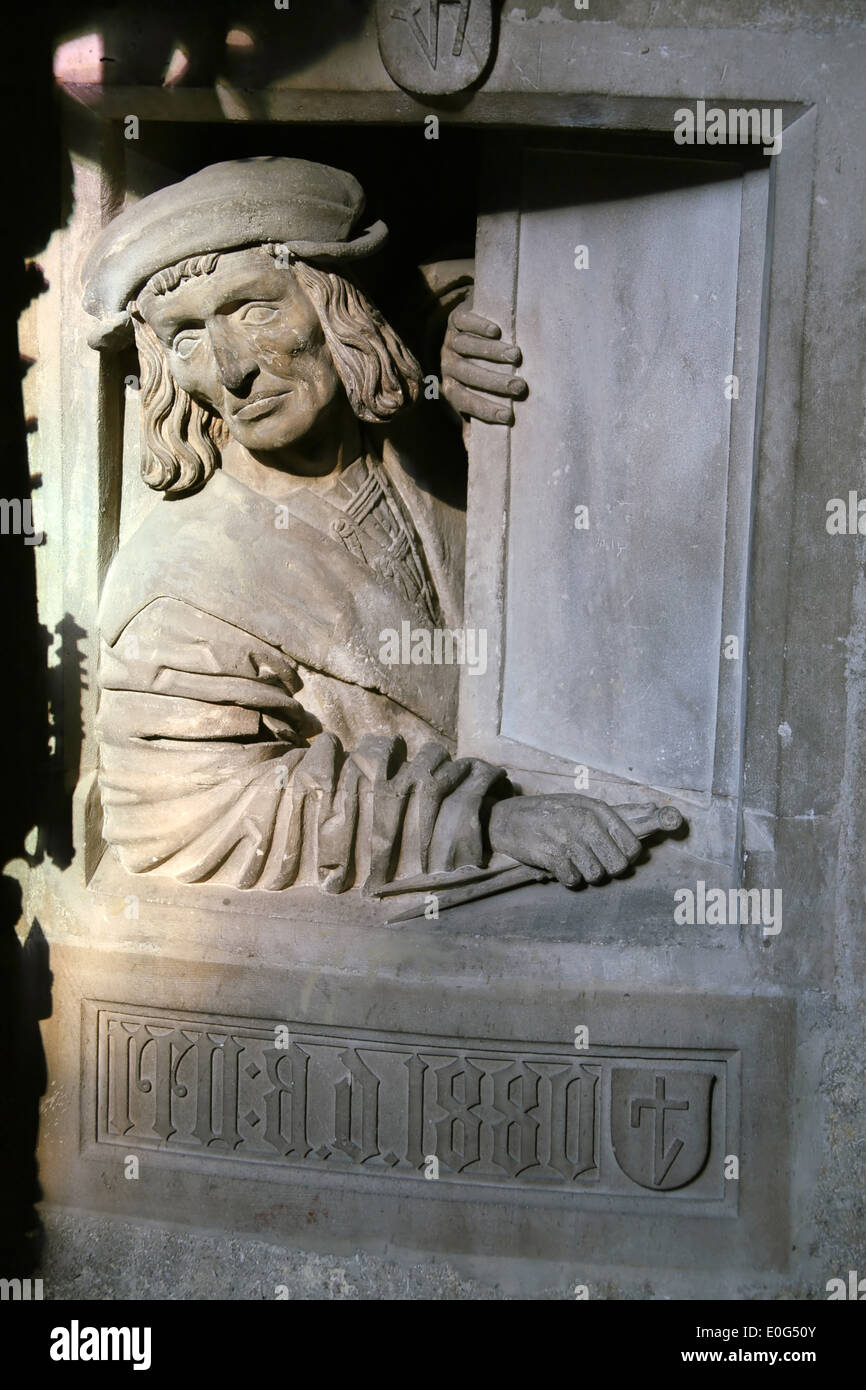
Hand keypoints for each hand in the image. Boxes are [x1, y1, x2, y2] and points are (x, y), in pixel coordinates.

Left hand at [441, 303, 527, 424]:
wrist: (462, 332)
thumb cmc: (474, 373)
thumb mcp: (471, 397)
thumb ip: (473, 422)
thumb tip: (476, 455)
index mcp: (450, 388)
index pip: (466, 402)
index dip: (485, 410)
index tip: (510, 416)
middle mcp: (446, 365)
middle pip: (468, 374)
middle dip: (494, 381)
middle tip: (520, 386)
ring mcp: (449, 342)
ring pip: (467, 347)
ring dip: (491, 352)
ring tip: (516, 356)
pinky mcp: (454, 320)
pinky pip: (463, 323)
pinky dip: (478, 326)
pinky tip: (497, 331)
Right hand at [487, 794, 642, 887]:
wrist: (508, 818)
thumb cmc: (548, 813)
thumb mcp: (579, 806)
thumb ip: (604, 822)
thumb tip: (631, 848)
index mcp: (597, 810)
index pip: (632, 846)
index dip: (626, 858)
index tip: (613, 858)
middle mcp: (586, 822)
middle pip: (618, 865)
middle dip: (607, 870)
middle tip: (593, 864)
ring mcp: (569, 839)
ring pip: (596, 875)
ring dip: (585, 874)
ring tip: (573, 862)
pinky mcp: (553, 855)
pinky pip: (573, 880)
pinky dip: (567, 878)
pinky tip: (559, 866)